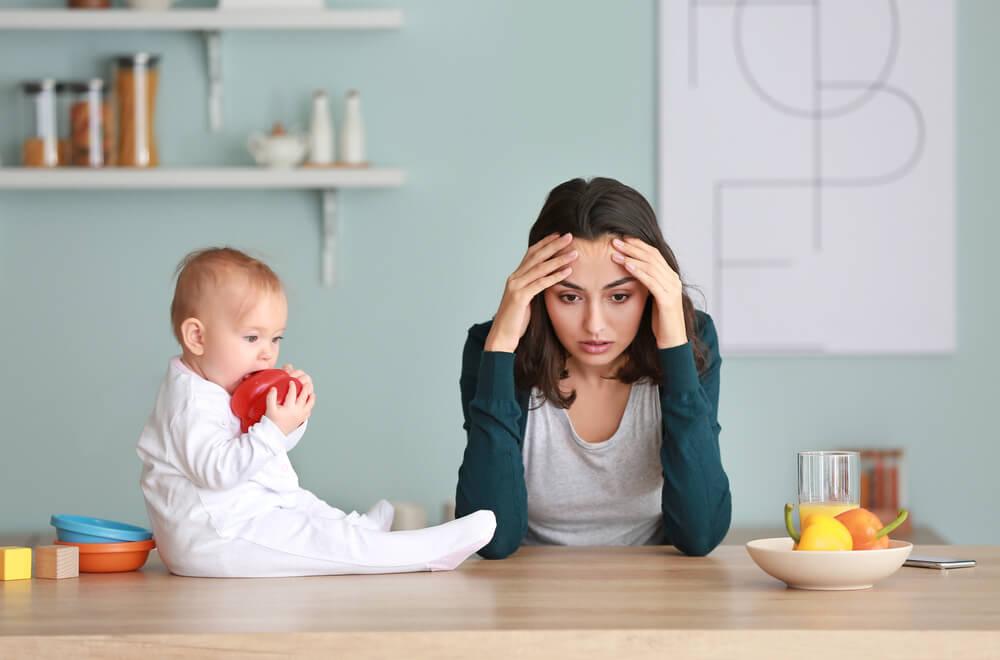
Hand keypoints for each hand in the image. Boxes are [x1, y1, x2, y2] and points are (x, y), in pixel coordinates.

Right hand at [265, 365, 314, 434]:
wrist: (274, 434)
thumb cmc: (272, 422)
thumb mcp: (270, 409)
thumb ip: (271, 397)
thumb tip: (274, 388)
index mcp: (289, 407)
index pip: (293, 393)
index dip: (293, 386)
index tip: (292, 381)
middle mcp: (297, 411)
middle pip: (304, 397)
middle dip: (305, 389)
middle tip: (307, 383)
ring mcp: (300, 416)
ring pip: (309, 405)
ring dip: (311, 398)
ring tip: (312, 393)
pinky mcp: (301, 420)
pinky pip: (308, 412)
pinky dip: (310, 407)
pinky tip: (309, 404)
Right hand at [484, 233, 577, 352]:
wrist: (502, 337)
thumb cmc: (516, 321)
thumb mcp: (526, 300)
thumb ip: (534, 288)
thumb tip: (548, 281)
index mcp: (516, 277)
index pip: (531, 254)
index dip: (545, 243)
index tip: (559, 235)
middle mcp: (514, 278)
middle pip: (536, 256)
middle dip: (554, 245)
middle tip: (569, 235)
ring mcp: (515, 287)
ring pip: (540, 268)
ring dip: (559, 259)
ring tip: (574, 252)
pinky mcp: (519, 298)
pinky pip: (540, 284)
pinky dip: (555, 276)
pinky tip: (568, 271)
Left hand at [611, 237, 686, 348]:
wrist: (672, 342)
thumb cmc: (660, 321)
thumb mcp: (653, 298)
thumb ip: (647, 284)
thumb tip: (631, 272)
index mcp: (670, 277)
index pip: (654, 254)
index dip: (638, 245)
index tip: (623, 238)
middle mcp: (673, 280)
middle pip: (652, 256)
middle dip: (633, 247)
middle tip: (615, 241)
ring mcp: (672, 289)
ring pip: (651, 267)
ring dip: (632, 257)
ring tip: (616, 252)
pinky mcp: (668, 301)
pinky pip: (652, 282)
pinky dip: (638, 272)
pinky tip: (627, 266)